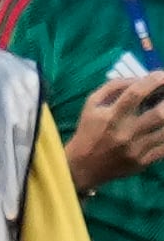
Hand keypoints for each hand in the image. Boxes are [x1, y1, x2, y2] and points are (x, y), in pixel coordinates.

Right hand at [71, 67, 163, 193]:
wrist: (84, 166)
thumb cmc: (88, 131)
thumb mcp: (91, 105)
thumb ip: (113, 88)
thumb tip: (139, 78)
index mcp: (110, 117)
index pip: (135, 94)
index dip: (152, 81)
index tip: (162, 75)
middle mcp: (125, 133)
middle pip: (158, 114)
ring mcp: (136, 150)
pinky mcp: (143, 162)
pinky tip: (163, 128)